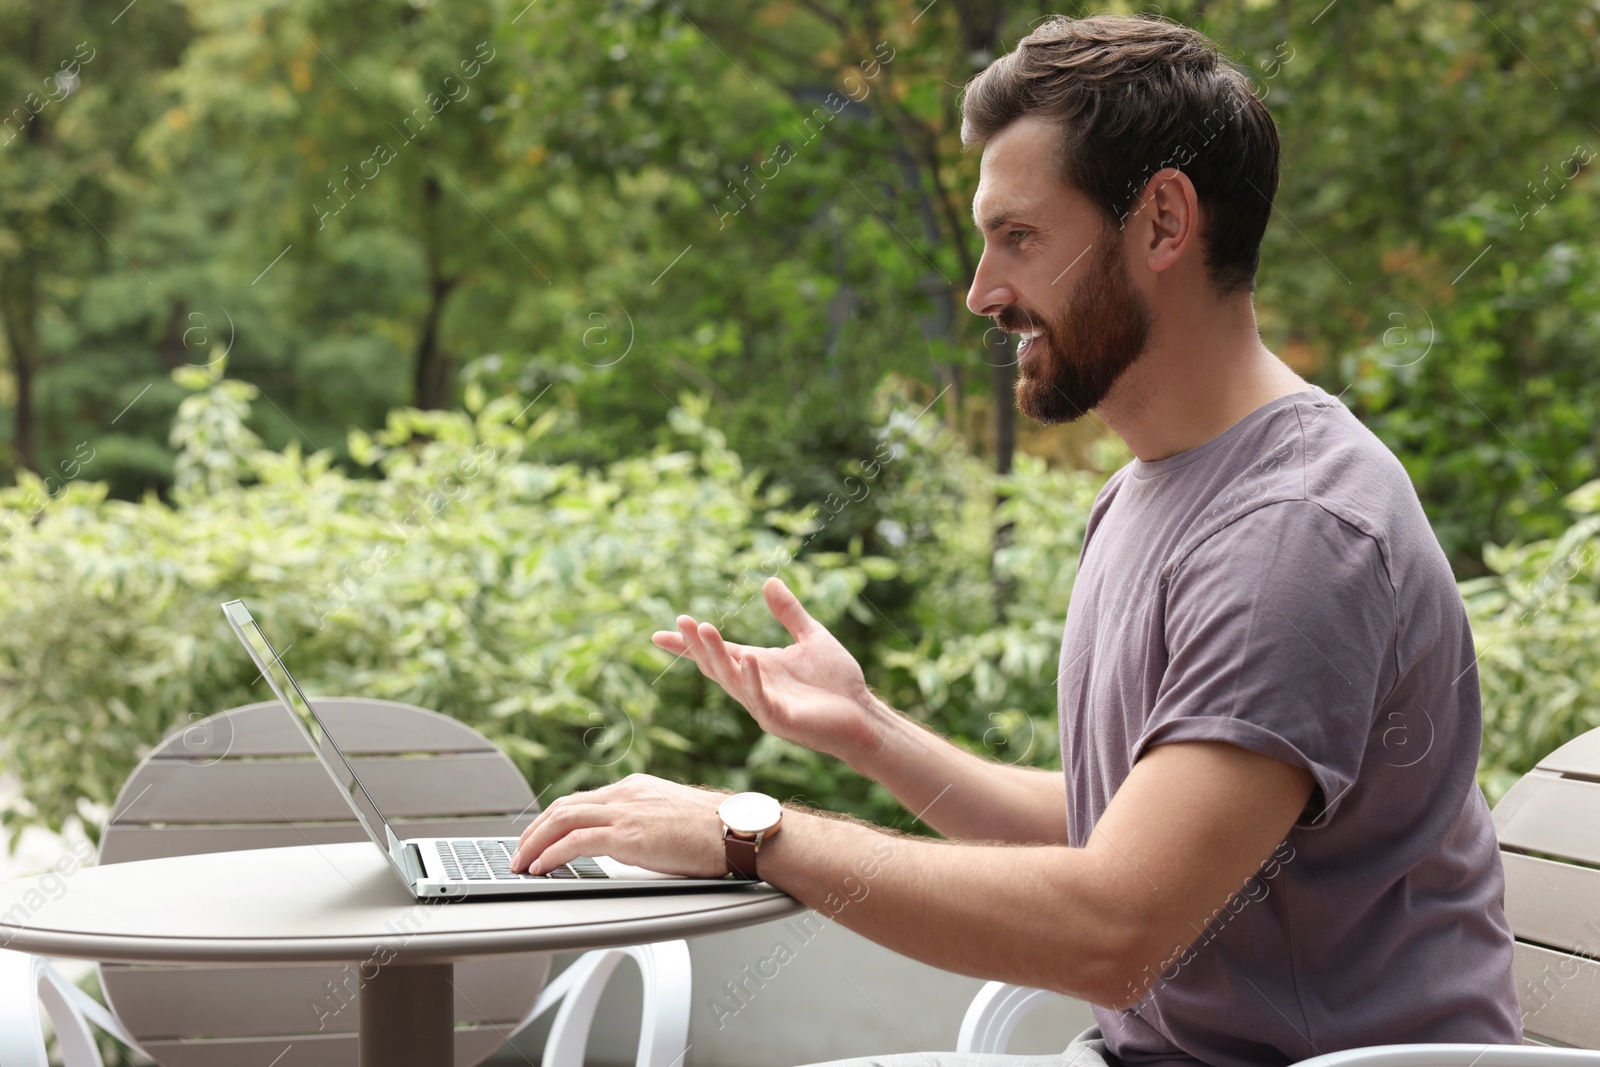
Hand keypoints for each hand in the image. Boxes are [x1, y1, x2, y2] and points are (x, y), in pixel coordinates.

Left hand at [509, 773, 731, 877]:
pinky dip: (551, 853)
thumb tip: (632, 846)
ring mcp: (626, 811)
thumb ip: (646, 825)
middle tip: (519, 851)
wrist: (739, 831)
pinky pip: (575, 841)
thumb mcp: (672, 820)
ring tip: (521, 862)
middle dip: (534, 830)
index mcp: (636, 788)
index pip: (582, 800)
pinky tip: (541, 866)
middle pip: (563, 805)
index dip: (553, 819)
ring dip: (534, 842)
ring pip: (562, 819)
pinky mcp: (628, 834)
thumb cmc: (717, 832)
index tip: (539, 836)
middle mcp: (626, 793)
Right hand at [651, 577, 883, 767]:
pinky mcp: (780, 719)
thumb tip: (769, 581)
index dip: (688, 644)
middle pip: (716, 665)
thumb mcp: (811, 636)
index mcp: (758, 666)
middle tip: (682, 621)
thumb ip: (789, 612)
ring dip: (717, 655)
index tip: (659, 633)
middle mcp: (754, 686)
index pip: (717, 652)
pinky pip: (760, 698)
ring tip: (705, 629)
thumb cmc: (838, 681)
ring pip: (731, 680)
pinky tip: (749, 658)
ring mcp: (764, 704)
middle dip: (697, 644)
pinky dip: (752, 679)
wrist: (862, 713)